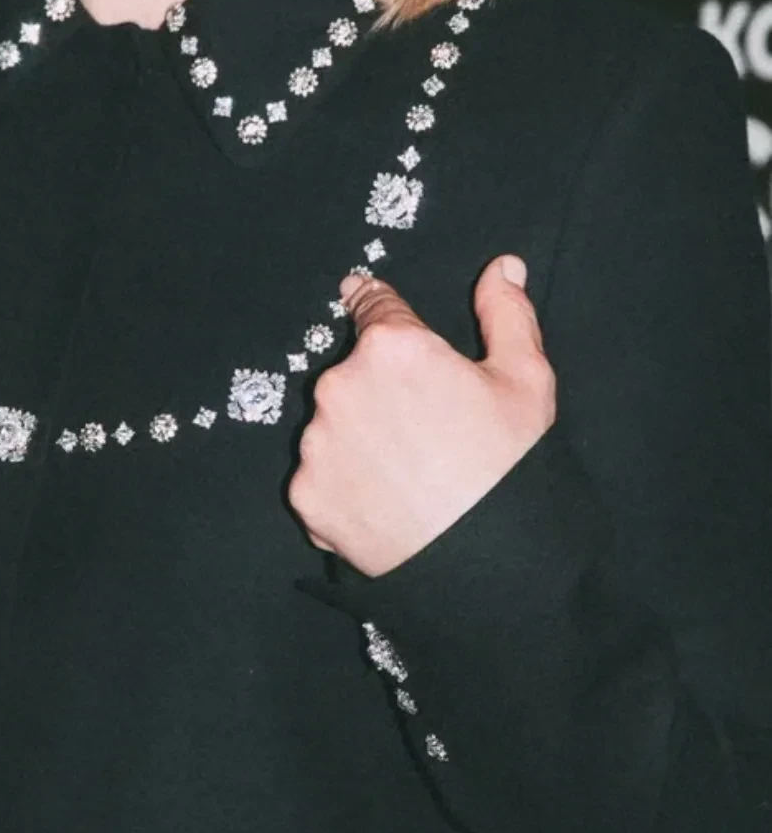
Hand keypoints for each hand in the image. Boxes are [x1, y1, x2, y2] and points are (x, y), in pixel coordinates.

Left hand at [288, 255, 555, 576]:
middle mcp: (341, 386)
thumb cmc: (510, 468)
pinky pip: (323, 476)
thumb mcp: (526, 381)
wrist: (488, 565)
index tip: (361, 296)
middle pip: (355, 372)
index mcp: (393, 348)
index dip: (376, 303)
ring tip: (410, 474)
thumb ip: (507, 314)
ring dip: (361, 437)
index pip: (374, 306)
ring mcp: (318, 443)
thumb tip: (502, 267)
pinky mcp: (306, 494)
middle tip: (425, 428)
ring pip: (335, 425)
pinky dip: (348, 484)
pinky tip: (389, 502)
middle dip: (382, 388)